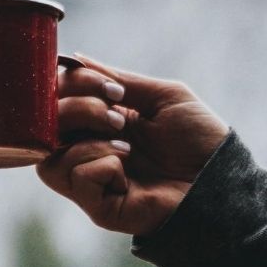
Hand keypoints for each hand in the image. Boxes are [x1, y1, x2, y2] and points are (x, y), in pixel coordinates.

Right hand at [36, 56, 229, 236]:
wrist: (221, 180)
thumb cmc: (199, 139)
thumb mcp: (162, 96)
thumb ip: (119, 79)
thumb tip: (75, 60)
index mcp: (101, 123)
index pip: (57, 101)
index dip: (71, 86)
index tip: (110, 87)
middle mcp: (88, 151)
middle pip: (45, 127)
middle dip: (78, 109)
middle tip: (117, 114)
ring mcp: (91, 181)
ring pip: (49, 157)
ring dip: (86, 139)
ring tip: (125, 143)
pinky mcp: (98, 206)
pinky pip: (74, 178)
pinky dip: (99, 164)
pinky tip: (125, 167)